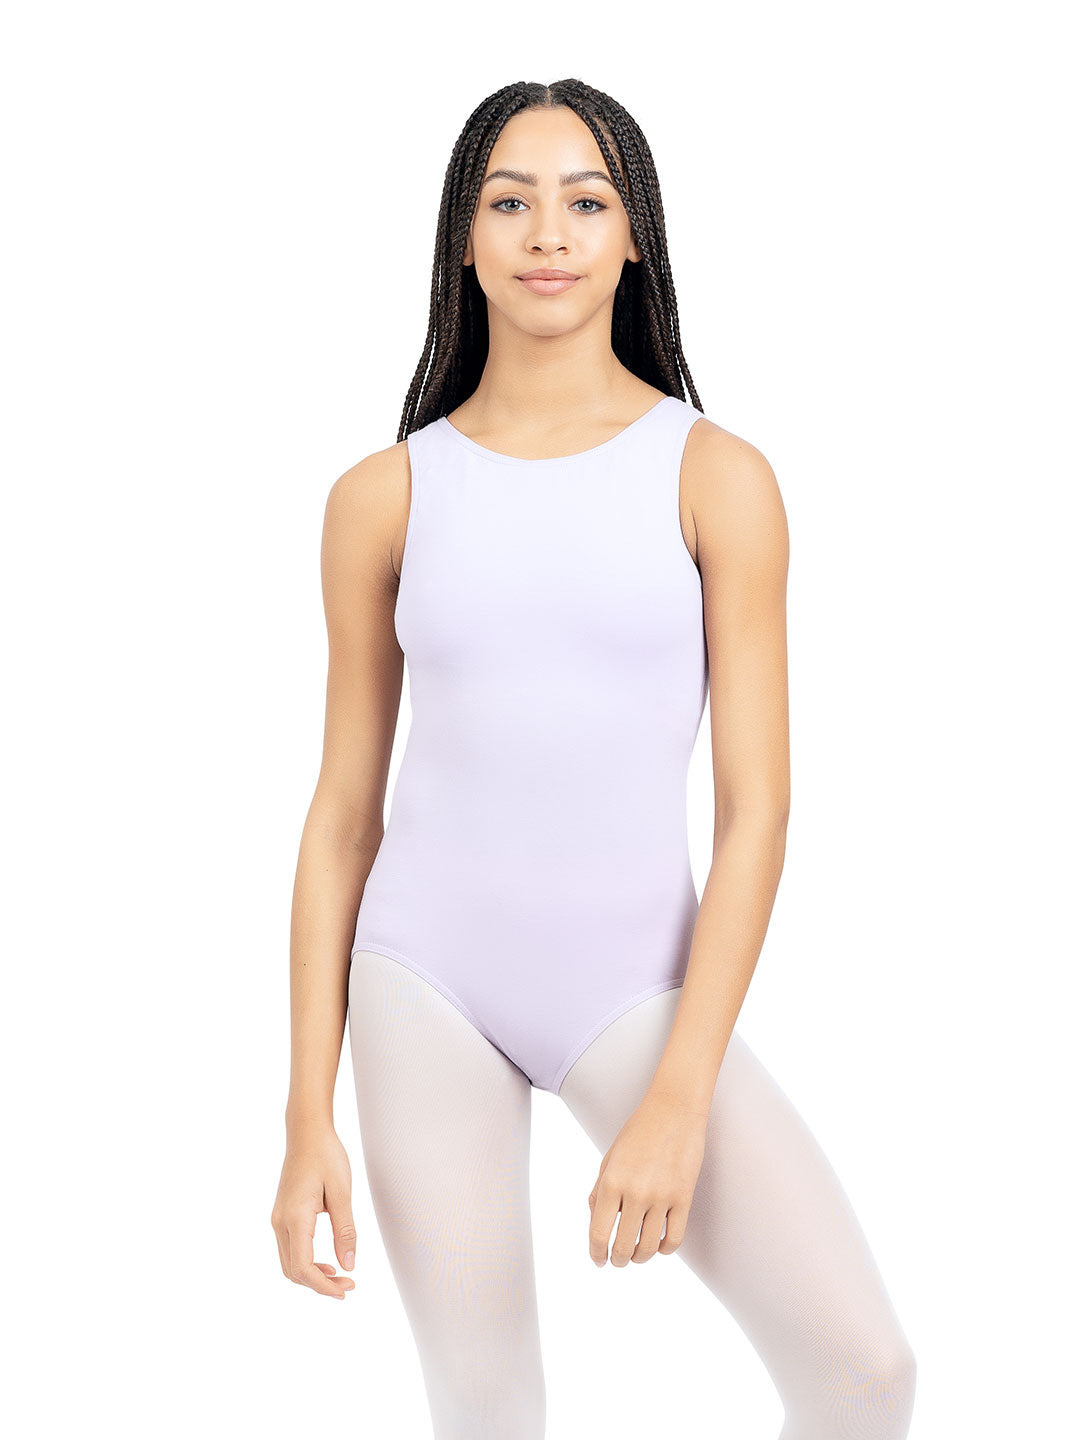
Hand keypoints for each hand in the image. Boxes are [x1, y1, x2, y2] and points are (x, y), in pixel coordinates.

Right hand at [271, 1123, 357, 1298]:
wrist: (306, 1132)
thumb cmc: (326, 1156)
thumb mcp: (342, 1192)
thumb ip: (345, 1230)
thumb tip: (349, 1265)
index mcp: (295, 1217)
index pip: (303, 1267)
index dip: (323, 1286)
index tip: (345, 1290)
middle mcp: (280, 1222)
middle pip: (293, 1271)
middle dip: (319, 1285)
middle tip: (348, 1286)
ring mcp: (278, 1219)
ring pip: (289, 1263)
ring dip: (312, 1276)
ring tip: (340, 1276)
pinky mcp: (282, 1216)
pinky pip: (289, 1250)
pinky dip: (306, 1263)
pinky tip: (327, 1262)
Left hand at [587, 1089, 707, 1267]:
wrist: (673, 1109)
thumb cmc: (639, 1131)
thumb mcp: (610, 1158)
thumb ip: (599, 1190)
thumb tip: (596, 1221)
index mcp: (611, 1182)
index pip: (599, 1233)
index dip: (597, 1253)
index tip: (598, 1260)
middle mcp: (635, 1193)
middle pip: (624, 1246)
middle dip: (618, 1259)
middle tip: (617, 1260)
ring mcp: (662, 1197)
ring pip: (649, 1248)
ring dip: (640, 1258)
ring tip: (637, 1255)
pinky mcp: (684, 1197)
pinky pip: (674, 1238)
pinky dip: (664, 1249)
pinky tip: (659, 1245)